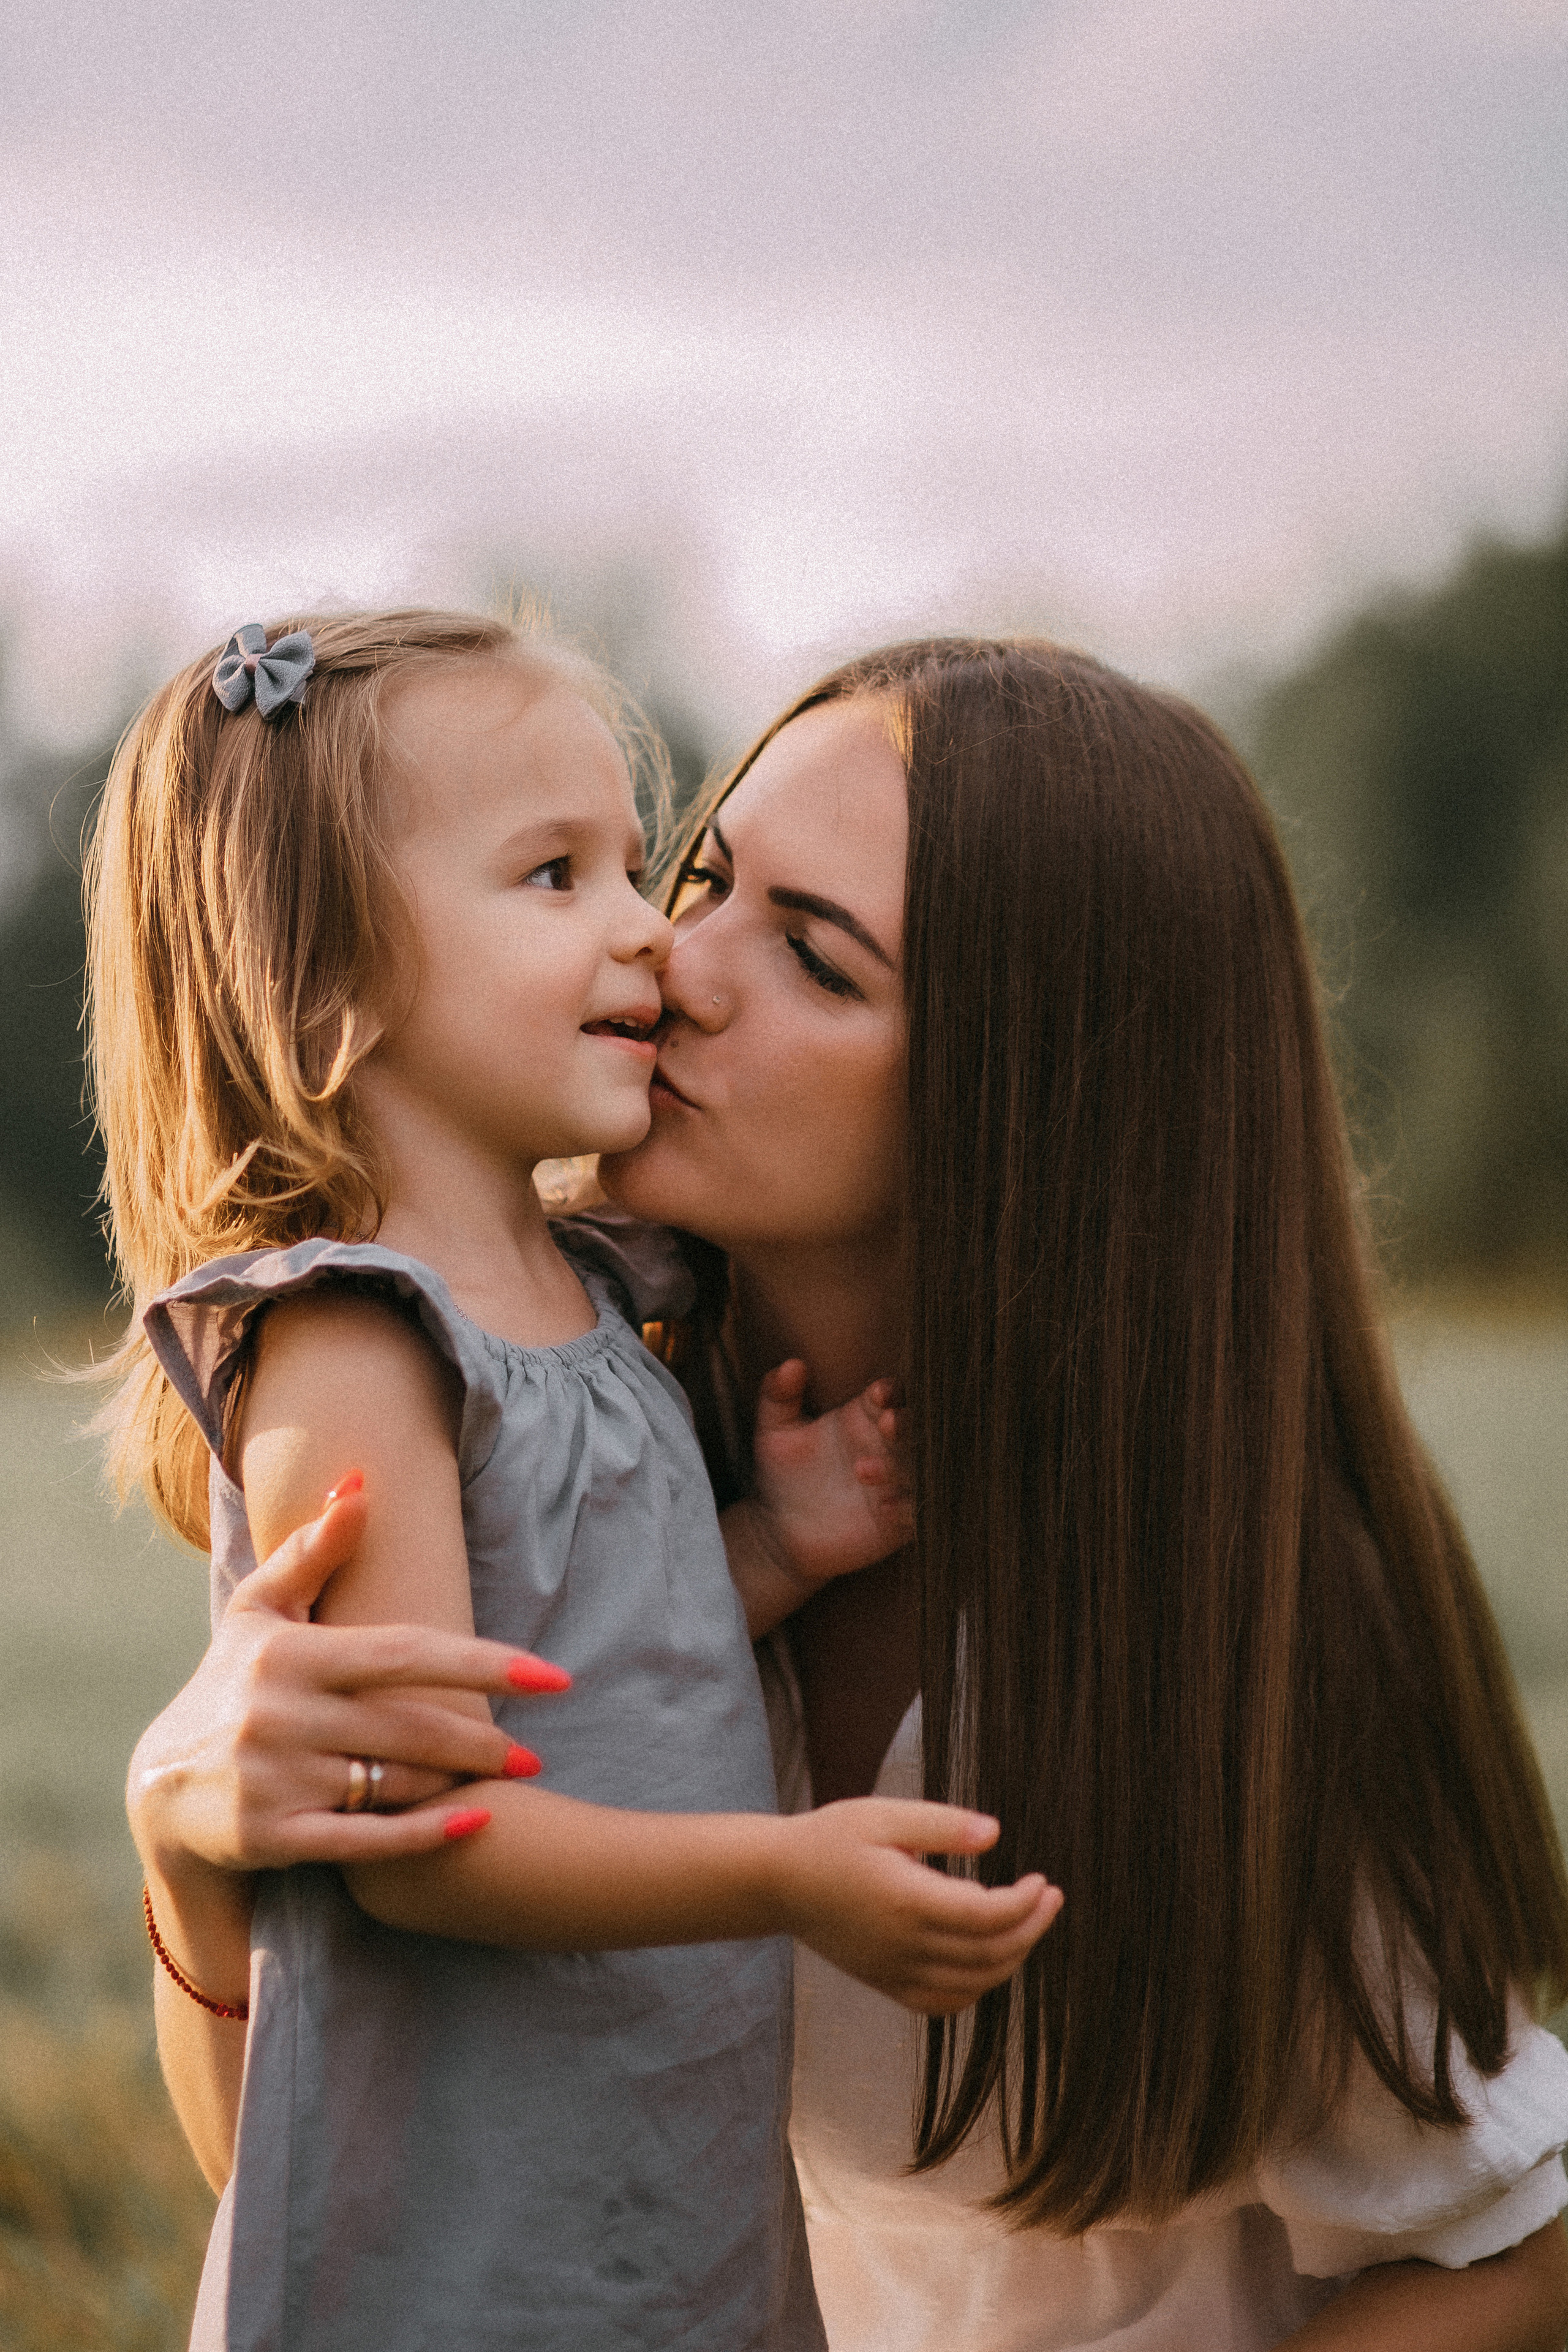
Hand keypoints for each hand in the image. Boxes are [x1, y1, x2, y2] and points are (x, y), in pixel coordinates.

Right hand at [127, 1483, 569, 1880]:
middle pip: (410, 1726)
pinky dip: (424, 1836)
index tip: (551, 1676)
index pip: (405, 1654)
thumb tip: (362, 1480)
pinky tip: (476, 1824)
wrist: (160, 1790)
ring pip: (395, 1784)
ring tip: (503, 1779)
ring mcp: (275, 1780)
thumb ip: (315, 1550)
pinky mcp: (272, 1837)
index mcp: (289, 1655)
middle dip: (482, 1740)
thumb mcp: (260, 1611)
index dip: (483, 1663)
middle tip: (535, 1752)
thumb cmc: (231, 1683)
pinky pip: (365, 1840)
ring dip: (456, 1783)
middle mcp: (280, 1716)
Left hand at [752, 1360, 913, 1591]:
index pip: (889, 1396)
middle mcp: (886, 1446)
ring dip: (899, 1468)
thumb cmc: (783, 1473)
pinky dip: (904, 1509)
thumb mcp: (775, 1432)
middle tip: (889, 1423)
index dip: (889, 1392)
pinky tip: (882, 1507)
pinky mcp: (897, 1520)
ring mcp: (895, 1483)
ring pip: (916, 1470)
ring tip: (864, 1471)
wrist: (781, 1531)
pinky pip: (913, 1513)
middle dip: (906, 1424)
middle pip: (912, 1429)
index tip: (879, 1392)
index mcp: (865, 1416)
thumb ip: (779, 1395)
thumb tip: (790, 1364)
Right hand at [775, 1798, 1061, 2013]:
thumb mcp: (884, 1815)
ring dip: (1010, 1959)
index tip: (1043, 1880)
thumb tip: (996, 1834)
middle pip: (988, 1955)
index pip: (987, 1917)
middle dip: (1031, 1929)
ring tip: (1027, 1923)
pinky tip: (987, 1959)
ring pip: (972, 1986)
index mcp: (906, 1900)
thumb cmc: (833, 1839)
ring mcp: (894, 1971)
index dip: (1025, 1904)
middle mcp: (903, 1945)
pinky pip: (942, 2003)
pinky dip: (975, 1989)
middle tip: (1050, 1898)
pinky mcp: (885, 1983)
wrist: (779, 1881)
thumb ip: (943, 1825)